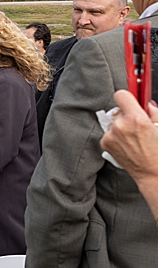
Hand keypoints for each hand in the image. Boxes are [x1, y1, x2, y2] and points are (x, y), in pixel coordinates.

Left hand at [101, 91, 156, 216]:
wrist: (153, 173)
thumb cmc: (160, 152)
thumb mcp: (162, 126)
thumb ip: (152, 110)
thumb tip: (145, 100)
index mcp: (136, 119)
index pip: (121, 94)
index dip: (128, 96)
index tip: (131, 98)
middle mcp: (120, 125)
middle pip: (118, 109)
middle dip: (127, 113)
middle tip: (138, 124)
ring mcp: (111, 135)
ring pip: (114, 121)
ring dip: (121, 125)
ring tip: (134, 138)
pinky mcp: (105, 143)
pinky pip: (109, 132)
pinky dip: (116, 135)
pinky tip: (127, 144)